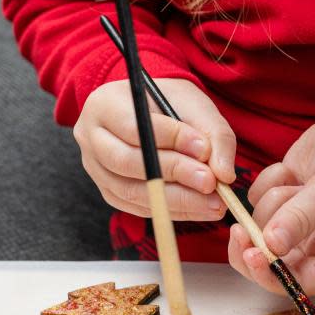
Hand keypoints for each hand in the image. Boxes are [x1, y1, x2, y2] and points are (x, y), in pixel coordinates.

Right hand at [74, 78, 235, 219]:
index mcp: (104, 104)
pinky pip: (137, 207)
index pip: (135, 127)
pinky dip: (171, 211)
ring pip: (131, 191)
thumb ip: (214, 135)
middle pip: (128, 162)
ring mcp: (95, 169)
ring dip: (176, 200)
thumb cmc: (172, 104)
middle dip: (174, 174)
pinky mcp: (108, 191)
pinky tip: (199, 209)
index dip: (171, 140)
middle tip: (211, 183)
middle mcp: (91, 137)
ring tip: (213, 203)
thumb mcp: (196, 105)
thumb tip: (224, 174)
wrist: (153, 112)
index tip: (204, 149)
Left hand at [228, 96, 314, 294]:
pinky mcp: (284, 200)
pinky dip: (266, 183)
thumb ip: (303, 217)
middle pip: (274, 263)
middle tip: (238, 228)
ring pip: (261, 226)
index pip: (304, 283)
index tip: (252, 255)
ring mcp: (299, 223)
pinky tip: (290, 169)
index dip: (273, 277)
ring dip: (271, 201)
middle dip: (256, 244)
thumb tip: (271, 246)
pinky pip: (256, 201)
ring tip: (298, 179)